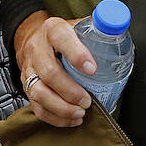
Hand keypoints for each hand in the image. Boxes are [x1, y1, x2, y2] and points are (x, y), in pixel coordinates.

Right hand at [13, 10, 94, 126]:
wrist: (33, 38)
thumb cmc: (62, 36)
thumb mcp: (78, 26)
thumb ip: (97, 30)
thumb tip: (118, 30)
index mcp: (52, 30)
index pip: (62, 39)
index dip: (77, 54)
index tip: (92, 69)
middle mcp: (37, 49)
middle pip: (49, 72)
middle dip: (70, 91)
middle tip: (87, 100)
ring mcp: (29, 69)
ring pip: (39, 92)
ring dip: (62, 108)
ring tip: (80, 112)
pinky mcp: (26, 87)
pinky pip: (37, 107)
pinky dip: (55, 117)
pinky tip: (71, 118)